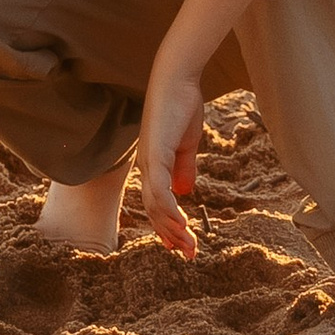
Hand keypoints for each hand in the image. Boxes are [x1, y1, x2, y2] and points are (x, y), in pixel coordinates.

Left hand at [135, 48, 206, 257]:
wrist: (177, 79)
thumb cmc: (181, 106)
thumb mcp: (186, 144)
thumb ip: (183, 167)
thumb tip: (184, 192)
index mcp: (153, 165)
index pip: (157, 204)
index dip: (168, 226)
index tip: (182, 245)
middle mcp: (146, 166)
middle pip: (154, 210)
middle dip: (171, 234)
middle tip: (188, 254)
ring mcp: (148, 160)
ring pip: (155, 204)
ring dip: (171, 227)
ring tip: (187, 244)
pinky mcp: (155, 153)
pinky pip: (159, 188)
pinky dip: (168, 208)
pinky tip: (181, 223)